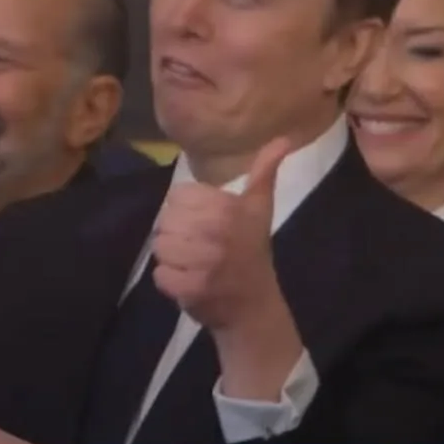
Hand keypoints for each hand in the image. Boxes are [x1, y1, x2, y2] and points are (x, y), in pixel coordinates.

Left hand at [152, 138, 294, 331]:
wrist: (254, 305)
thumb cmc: (253, 251)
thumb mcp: (260, 207)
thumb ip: (265, 170)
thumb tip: (284, 138)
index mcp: (227, 208)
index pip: (177, 198)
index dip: (188, 211)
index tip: (206, 224)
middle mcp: (214, 232)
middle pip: (165, 222)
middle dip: (178, 235)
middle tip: (201, 247)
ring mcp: (202, 262)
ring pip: (160, 247)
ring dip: (173, 258)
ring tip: (194, 263)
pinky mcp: (190, 289)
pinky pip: (160, 275)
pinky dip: (170, 281)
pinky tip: (190, 281)